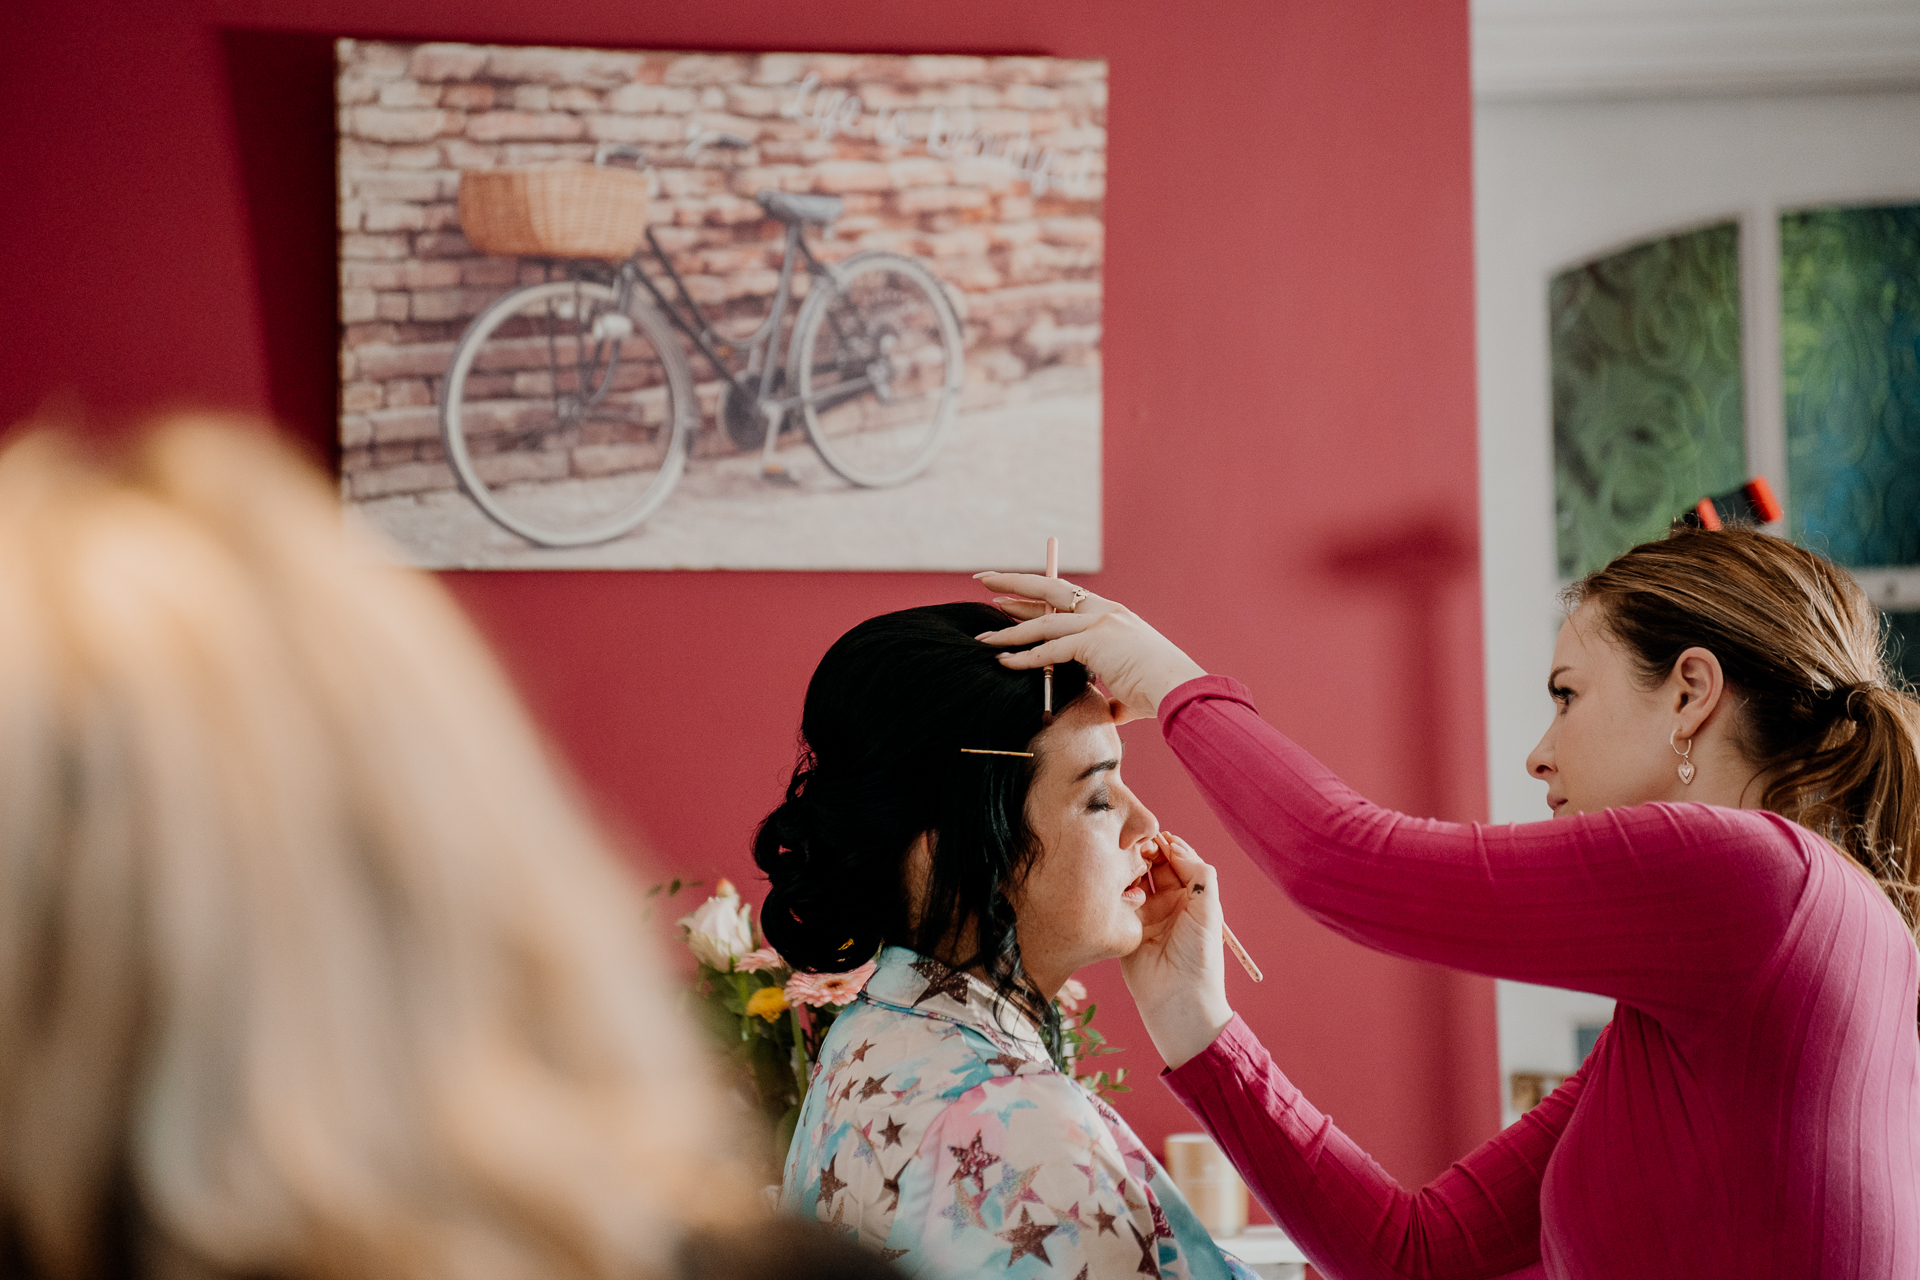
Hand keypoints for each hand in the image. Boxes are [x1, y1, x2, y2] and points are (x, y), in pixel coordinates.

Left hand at [971, 573, 1205, 720]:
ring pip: (1043, 622)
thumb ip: (1118, 694)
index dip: (1036, 596)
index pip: (1066, 598)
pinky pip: (1049, 651)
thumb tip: (1111, 711)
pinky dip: (1023, 658)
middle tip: (984, 580)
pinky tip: (1003, 662)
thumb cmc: (1161, 692)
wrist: (1180, 690)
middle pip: (1049, 588)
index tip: (1010, 595)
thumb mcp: (1133, 687)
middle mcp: (1104, 611)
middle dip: (1013, 582)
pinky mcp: (1093, 641)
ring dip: (1009, 629)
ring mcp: (1099, 623)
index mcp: (1113, 616)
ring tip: (983, 636)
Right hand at [1120, 832, 1232, 1069]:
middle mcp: (1168, 903)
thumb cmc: (1200, 957)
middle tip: (1137, 845)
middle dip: (1146, 851)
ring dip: (1130, 866)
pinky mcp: (1125, 926)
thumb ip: (1199, 873)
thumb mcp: (1209, 910)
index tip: (1157, 836)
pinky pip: (1118, 899)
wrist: (1177, 1000)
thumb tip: (1174, 846)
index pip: (1179, 860)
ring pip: (1134, 878)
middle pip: (1154, 864)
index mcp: (1192, 897)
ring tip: (1126, 860)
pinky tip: (1115, 881)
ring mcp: (1145, 914)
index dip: (1169, 845)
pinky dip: (1116, 887)